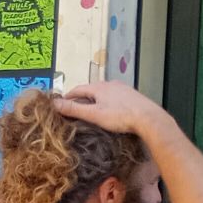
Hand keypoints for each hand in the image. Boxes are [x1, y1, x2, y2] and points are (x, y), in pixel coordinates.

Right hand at [51, 81, 176, 138]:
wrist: (149, 118)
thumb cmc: (120, 116)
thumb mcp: (93, 114)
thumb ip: (74, 109)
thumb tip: (53, 103)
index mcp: (98, 87)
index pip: (77, 89)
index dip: (67, 97)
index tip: (61, 106)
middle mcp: (110, 84)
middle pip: (90, 90)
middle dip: (81, 99)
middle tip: (74, 111)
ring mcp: (122, 88)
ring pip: (103, 93)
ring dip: (94, 101)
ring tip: (90, 112)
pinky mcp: (132, 95)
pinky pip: (114, 97)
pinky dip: (106, 103)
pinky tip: (109, 112)